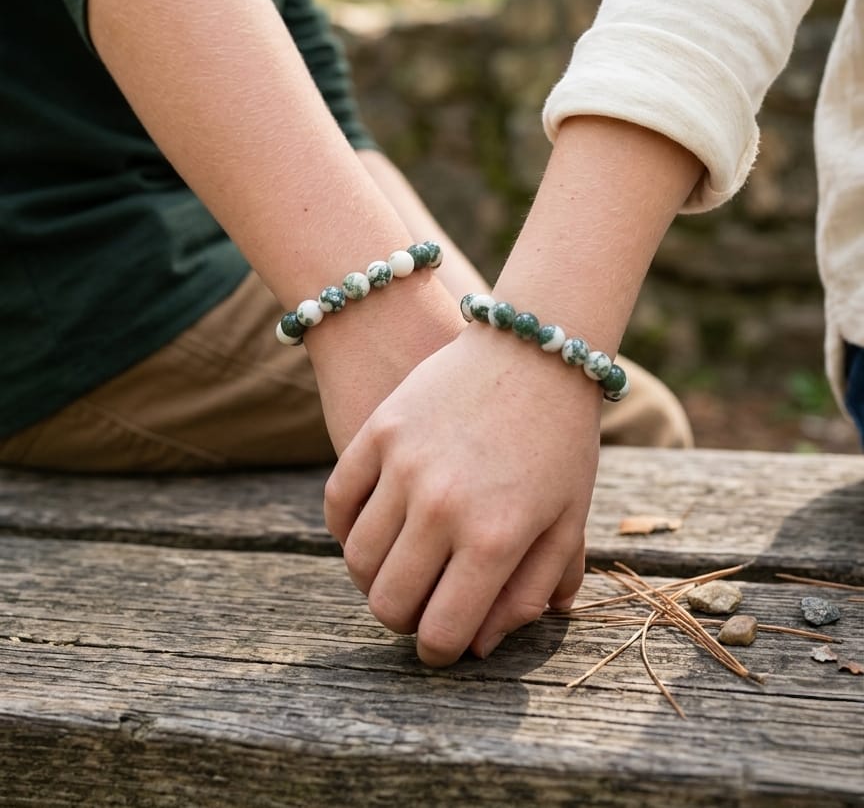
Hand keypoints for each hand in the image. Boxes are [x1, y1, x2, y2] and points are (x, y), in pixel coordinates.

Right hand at [323, 328, 600, 665]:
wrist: (535, 349)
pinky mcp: (378, 430)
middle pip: (391, 602)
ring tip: (395, 570)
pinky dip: (346, 528)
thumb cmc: (560, 440)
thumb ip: (531, 591)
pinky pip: (338, 503)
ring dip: (372, 579)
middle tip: (418, 608)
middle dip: (403, 620)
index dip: (438, 652)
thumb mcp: (567, 521)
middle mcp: (443, 506)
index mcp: (496, 536)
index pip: (442, 631)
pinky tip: (370, 529)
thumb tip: (483, 644)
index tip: (441, 645)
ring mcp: (404, 465)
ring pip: (358, 559)